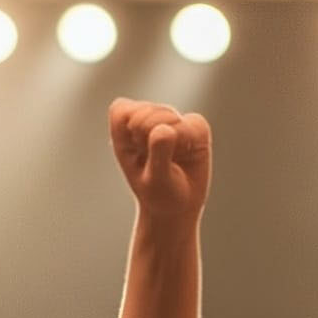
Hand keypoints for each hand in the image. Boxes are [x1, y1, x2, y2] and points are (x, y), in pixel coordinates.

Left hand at [108, 98, 210, 226]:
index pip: (122, 110)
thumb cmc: (158, 195)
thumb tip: (166, 129)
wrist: (179, 207)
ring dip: (174, 141)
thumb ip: (158, 154)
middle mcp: (146, 121)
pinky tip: (188, 153)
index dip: (132, 126)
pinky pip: (196, 122)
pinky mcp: (193, 126)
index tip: (138, 149)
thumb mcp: (154, 180)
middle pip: (148, 111)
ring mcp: (170, 121)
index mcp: (124, 133)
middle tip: (157, 161)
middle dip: (153, 137)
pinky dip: (193, 139)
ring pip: (172, 115)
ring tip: (173, 160)